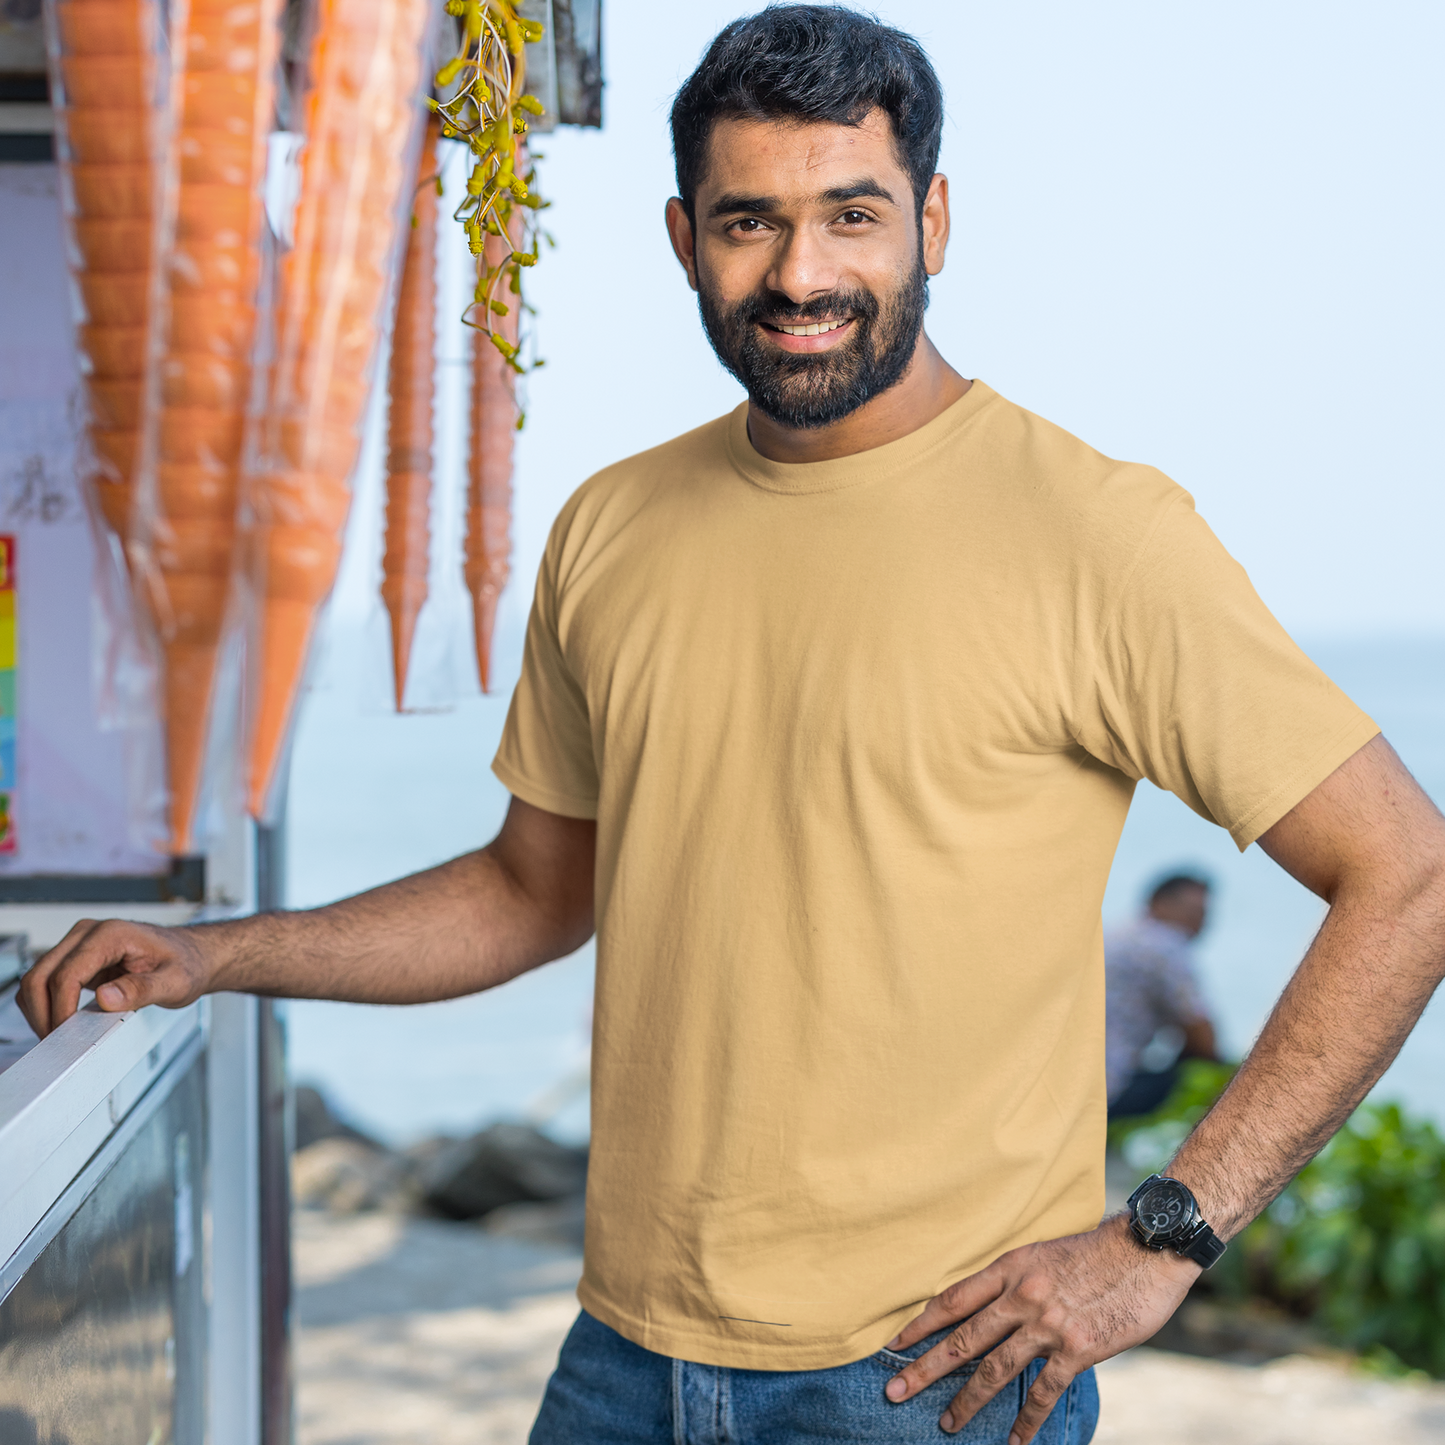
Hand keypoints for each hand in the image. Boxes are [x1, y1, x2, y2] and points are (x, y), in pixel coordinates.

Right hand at [18, 919, 219, 1038]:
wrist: (194, 955)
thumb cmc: (188, 963)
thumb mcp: (175, 981)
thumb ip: (142, 990)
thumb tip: (106, 997)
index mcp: (112, 934)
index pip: (67, 974)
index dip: (61, 1009)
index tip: (68, 1036)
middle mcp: (89, 934)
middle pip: (41, 975)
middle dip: (43, 1013)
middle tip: (59, 1043)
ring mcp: (80, 945)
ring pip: (37, 979)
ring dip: (41, 1011)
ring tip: (62, 1036)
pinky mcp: (79, 959)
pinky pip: (48, 983)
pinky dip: (47, 1005)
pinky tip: (65, 1023)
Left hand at [883, 1216, 1197, 1442]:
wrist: (1146, 1250)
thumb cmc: (1096, 1251)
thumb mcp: (1044, 1254)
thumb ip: (1016, 1280)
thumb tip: (990, 1306)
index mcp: (1010, 1267)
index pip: (953, 1299)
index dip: (920, 1324)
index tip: (893, 1343)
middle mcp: (1021, 1295)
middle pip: (963, 1337)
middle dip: (925, 1368)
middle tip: (894, 1391)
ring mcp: (1048, 1324)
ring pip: (994, 1368)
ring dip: (967, 1400)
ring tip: (946, 1423)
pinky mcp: (1077, 1348)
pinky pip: (1043, 1391)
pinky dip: (1026, 1420)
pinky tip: (1014, 1440)